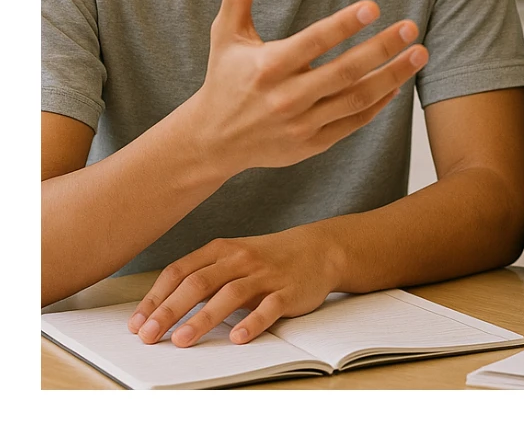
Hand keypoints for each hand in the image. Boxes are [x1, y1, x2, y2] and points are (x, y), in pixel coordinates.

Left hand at [128, 225, 334, 345]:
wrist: (319, 249)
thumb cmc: (267, 259)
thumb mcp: (233, 257)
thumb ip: (203, 276)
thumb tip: (161, 310)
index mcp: (222, 249)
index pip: (180, 271)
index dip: (155, 297)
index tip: (137, 323)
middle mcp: (241, 259)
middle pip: (199, 282)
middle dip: (170, 310)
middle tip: (149, 335)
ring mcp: (265, 274)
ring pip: (230, 294)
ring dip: (203, 318)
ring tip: (182, 340)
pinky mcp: (288, 290)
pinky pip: (269, 307)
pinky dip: (252, 322)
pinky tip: (238, 338)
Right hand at [182, 0, 427, 178]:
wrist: (214, 141)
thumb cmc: (225, 79)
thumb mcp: (226, 36)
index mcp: (267, 67)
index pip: (313, 42)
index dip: (344, 25)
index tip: (374, 7)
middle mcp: (286, 98)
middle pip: (344, 71)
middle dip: (382, 49)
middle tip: (411, 27)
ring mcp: (301, 124)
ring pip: (356, 99)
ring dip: (392, 76)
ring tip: (419, 53)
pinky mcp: (312, 144)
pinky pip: (354, 123)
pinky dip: (378, 104)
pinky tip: (398, 84)